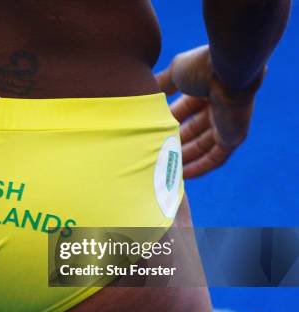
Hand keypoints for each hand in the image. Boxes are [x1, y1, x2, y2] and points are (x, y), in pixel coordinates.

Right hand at [156, 45, 264, 178]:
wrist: (229, 69)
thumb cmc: (203, 67)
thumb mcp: (176, 74)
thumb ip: (162, 83)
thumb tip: (145, 90)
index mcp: (207, 88)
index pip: (185, 110)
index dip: (168, 122)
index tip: (151, 135)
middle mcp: (219, 106)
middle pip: (193, 131)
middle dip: (174, 143)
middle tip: (154, 155)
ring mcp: (227, 123)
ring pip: (203, 146)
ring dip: (185, 158)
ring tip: (163, 169)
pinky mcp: (234, 136)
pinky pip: (216, 157)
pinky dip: (200, 167)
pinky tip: (184, 176)